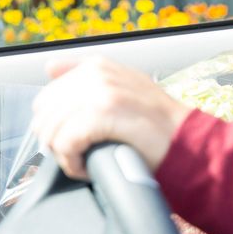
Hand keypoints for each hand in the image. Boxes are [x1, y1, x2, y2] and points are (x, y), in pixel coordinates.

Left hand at [32, 57, 191, 179]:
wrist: (187, 141)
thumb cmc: (156, 123)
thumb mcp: (123, 88)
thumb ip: (86, 75)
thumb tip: (50, 67)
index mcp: (98, 66)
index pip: (47, 97)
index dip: (56, 125)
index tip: (76, 139)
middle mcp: (97, 74)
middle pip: (45, 115)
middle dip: (56, 140)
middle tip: (80, 154)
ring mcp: (101, 91)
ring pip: (52, 130)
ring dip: (64, 154)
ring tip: (86, 162)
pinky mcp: (104, 113)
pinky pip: (66, 143)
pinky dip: (72, 163)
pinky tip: (88, 167)